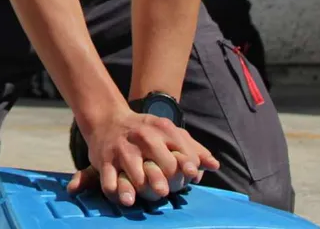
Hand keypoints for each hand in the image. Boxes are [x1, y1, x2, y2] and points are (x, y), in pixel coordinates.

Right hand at [69, 109, 217, 206]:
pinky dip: (118, 192)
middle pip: (164, 166)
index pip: (184, 152)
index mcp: (162, 130)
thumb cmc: (145, 131)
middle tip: (167, 190)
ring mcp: (123, 149)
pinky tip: (126, 199)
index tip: (191, 176)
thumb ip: (193, 148)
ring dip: (143, 188)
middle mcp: (143, 137)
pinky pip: (111, 181)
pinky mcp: (104, 160)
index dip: (188, 167)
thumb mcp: (169, 132)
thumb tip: (214, 166)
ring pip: (137, 174)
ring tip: (148, 197)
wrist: (108, 118)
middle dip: (169, 180)